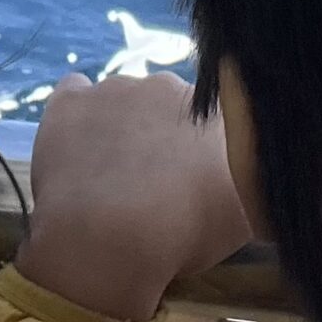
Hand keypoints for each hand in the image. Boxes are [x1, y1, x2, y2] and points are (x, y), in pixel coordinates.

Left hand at [15, 72, 252, 321]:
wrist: (110, 234)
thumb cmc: (186, 231)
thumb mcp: (245, 217)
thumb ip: (250, 183)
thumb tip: (249, 176)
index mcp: (215, 112)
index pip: (214, 119)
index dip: (201, 150)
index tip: (191, 179)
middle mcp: (169, 86)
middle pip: (168, 104)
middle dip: (162, 134)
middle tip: (152, 180)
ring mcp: (117, 88)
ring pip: (122, 100)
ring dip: (121, 126)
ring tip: (110, 174)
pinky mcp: (71, 99)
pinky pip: (76, 92)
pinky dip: (79, 115)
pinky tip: (77, 148)